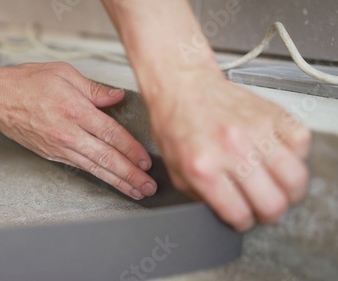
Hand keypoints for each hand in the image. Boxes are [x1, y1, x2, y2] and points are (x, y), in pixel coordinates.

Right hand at [0, 62, 156, 199]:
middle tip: (148, 186)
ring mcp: (59, 147)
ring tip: (136, 191)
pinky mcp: (52, 154)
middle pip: (106, 157)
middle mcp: (68, 132)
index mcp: (74, 110)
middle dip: (130, 174)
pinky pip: (80, 168)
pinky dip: (98, 177)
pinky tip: (111, 182)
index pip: (111, 133)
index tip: (146, 160)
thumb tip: (117, 97)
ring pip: (95, 168)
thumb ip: (94, 89)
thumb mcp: (64, 74)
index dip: (131, 149)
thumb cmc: (26, 83)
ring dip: (118, 181)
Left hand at [148, 69, 310, 230]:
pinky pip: (302, 144)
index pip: (240, 214)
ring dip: (288, 191)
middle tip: (262, 206)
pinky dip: (295, 156)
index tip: (243, 217)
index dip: (243, 222)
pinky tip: (278, 157)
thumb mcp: (175, 169)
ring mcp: (256, 131)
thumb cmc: (176, 123)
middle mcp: (232, 150)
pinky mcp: (272, 114)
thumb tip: (226, 213)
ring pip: (295, 179)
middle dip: (269, 213)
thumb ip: (201, 195)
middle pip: (273, 203)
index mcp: (203, 167)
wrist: (183, 85)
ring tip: (276, 187)